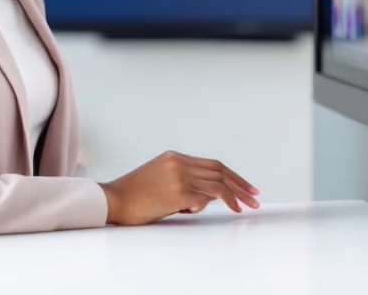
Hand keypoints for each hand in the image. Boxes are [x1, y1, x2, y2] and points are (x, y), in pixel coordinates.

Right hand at [98, 150, 259, 225]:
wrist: (113, 200)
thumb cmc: (134, 196)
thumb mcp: (160, 179)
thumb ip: (183, 180)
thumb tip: (207, 195)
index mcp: (175, 156)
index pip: (212, 164)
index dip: (232, 176)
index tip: (246, 187)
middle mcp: (179, 162)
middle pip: (220, 171)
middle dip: (240, 185)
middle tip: (254, 197)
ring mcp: (179, 175)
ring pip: (216, 184)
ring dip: (233, 196)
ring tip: (244, 207)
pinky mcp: (178, 191)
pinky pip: (205, 198)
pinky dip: (212, 204)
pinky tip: (214, 210)